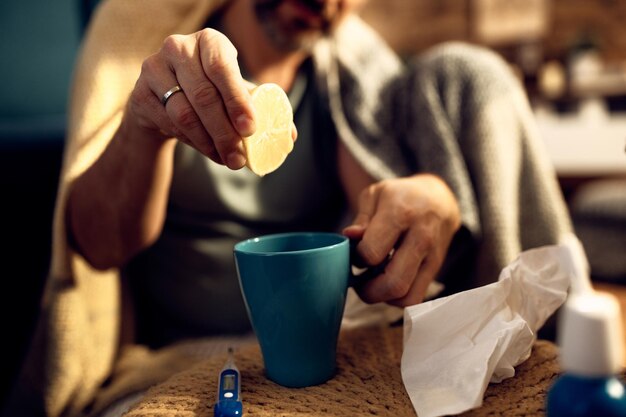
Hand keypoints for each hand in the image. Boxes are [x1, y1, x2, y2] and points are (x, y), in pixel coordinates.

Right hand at [125, 29, 256, 168]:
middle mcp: (178, 48)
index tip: (250, 130)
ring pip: (184, 114)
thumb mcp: (235, 93)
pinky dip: (192, 142)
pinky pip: (169, 124)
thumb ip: (263, 108)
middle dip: (225, 132)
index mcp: (209, 41)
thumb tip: (290, 136)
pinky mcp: (139, 93)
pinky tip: (208, 151)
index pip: (222, 68)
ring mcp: (154, 69)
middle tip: (240, 158)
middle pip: (204, 96)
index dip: (237, 101)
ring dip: (209, 142)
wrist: (163, 99)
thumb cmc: (210, 92)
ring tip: (227, 160)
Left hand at [343, 174, 460, 306]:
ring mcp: (431, 257)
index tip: (355, 253)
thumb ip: (361, 219)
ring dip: (382, 297)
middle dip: (368, 290)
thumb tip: (349, 237)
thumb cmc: (400, 197)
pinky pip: (414, 299)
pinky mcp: (435, 271)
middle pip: (393, 283)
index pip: (372, 253)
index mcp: (400, 214)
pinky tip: (388, 282)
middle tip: (358, 280)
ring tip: (373, 282)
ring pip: (405, 297)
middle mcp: (421, 237)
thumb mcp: (376, 195)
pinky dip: (396, 298)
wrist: (440, 200)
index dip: (356, 259)